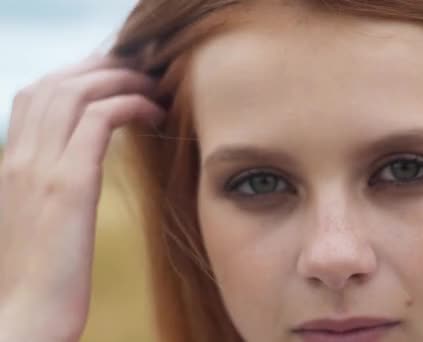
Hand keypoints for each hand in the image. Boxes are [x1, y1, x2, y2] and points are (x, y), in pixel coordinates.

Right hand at [0, 53, 164, 341]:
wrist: (27, 318)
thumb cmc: (42, 276)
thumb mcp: (36, 219)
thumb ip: (47, 183)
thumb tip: (79, 163)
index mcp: (9, 163)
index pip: (36, 94)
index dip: (76, 74)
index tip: (114, 77)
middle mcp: (19, 156)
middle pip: (58, 82)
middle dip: (103, 67)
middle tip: (141, 71)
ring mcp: (39, 167)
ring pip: (77, 92)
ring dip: (121, 80)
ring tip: (154, 86)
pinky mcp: (68, 184)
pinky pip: (99, 120)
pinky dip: (129, 104)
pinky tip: (154, 112)